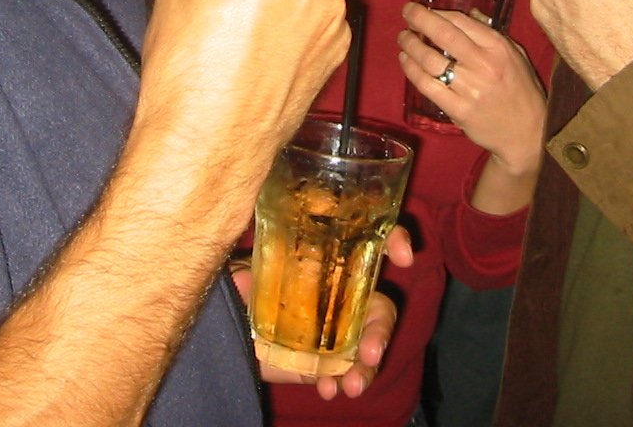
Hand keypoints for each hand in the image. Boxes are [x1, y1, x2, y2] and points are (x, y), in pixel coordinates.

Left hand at [232, 227, 413, 398]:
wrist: (227, 329)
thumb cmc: (239, 286)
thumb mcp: (246, 263)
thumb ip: (253, 258)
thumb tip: (246, 253)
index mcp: (331, 261)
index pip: (373, 242)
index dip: (396, 241)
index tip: (405, 257)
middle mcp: (341, 294)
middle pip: (378, 307)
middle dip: (381, 331)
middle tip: (371, 353)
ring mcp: (336, 330)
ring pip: (369, 345)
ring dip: (367, 368)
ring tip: (352, 386)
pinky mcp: (325, 361)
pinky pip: (345, 373)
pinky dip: (340, 383)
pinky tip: (326, 390)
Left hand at [397, 6, 544, 179]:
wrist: (528, 133)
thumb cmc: (522, 90)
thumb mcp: (515, 55)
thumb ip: (491, 33)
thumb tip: (468, 13)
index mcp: (498, 48)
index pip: (461, 22)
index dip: (437, 12)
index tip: (422, 8)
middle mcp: (484, 65)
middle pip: (444, 35)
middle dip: (419, 20)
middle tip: (406, 13)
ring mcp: (470, 89)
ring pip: (430, 61)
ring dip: (411, 45)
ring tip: (403, 38)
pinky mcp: (459, 111)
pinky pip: (428, 86)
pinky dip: (411, 71)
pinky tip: (405, 61)